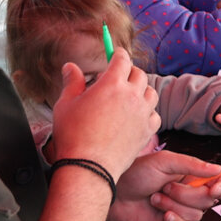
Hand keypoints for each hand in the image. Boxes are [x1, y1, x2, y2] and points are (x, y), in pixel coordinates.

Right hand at [50, 50, 160, 179]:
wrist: (88, 167)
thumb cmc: (73, 135)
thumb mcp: (66, 104)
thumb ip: (72, 82)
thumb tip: (70, 67)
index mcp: (112, 84)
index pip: (122, 59)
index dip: (118, 54)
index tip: (115, 54)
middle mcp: (132, 95)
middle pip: (139, 74)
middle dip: (129, 72)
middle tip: (120, 77)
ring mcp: (142, 113)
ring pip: (151, 93)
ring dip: (142, 90)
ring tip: (130, 96)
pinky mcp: (148, 131)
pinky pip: (155, 114)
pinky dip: (148, 112)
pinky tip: (138, 116)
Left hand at [108, 148, 220, 220]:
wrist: (114, 193)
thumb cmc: (136, 172)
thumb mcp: (165, 162)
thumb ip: (193, 165)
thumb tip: (219, 169)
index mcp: (192, 175)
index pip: (220, 182)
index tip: (213, 189)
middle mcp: (190, 192)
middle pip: (208, 200)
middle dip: (186, 195)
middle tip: (165, 187)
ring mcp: (181, 209)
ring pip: (196, 215)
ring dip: (174, 206)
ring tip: (155, 198)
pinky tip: (164, 216)